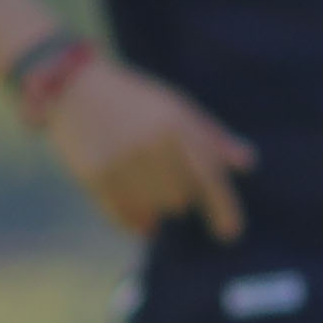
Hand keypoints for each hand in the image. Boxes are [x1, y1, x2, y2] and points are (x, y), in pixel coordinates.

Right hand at [27, 54, 256, 241]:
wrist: (74, 87)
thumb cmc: (135, 100)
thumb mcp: (176, 108)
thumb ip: (211, 138)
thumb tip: (247, 163)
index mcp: (176, 123)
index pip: (209, 175)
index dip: (223, 208)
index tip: (230, 234)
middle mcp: (151, 144)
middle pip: (181, 200)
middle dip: (178, 196)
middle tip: (161, 176)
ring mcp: (122, 161)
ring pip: (154, 212)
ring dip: (155, 207)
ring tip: (143, 184)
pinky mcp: (95, 176)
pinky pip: (126, 217)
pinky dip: (136, 220)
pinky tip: (138, 214)